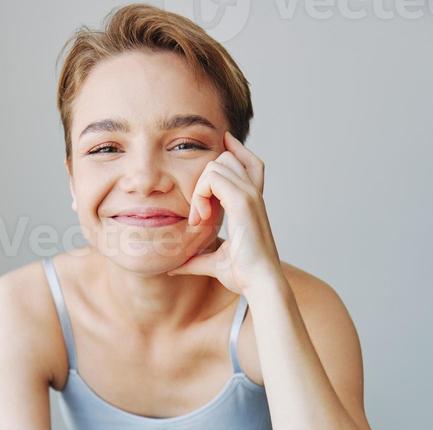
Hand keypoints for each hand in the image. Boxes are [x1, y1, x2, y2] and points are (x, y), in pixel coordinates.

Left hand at [168, 131, 282, 296]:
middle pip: (225, 158)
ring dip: (199, 190)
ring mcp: (249, 195)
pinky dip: (200, 195)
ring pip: (217, 165)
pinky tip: (201, 218)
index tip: (221, 144)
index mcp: (251, 202)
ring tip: (199, 219)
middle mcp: (253, 194)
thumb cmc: (243, 275)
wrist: (259, 282)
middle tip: (198, 215)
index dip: (234, 149)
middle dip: (203, 181)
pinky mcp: (243, 201)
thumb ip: (195, 260)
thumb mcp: (214, 263)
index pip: (248, 161)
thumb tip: (173, 268)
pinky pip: (213, 178)